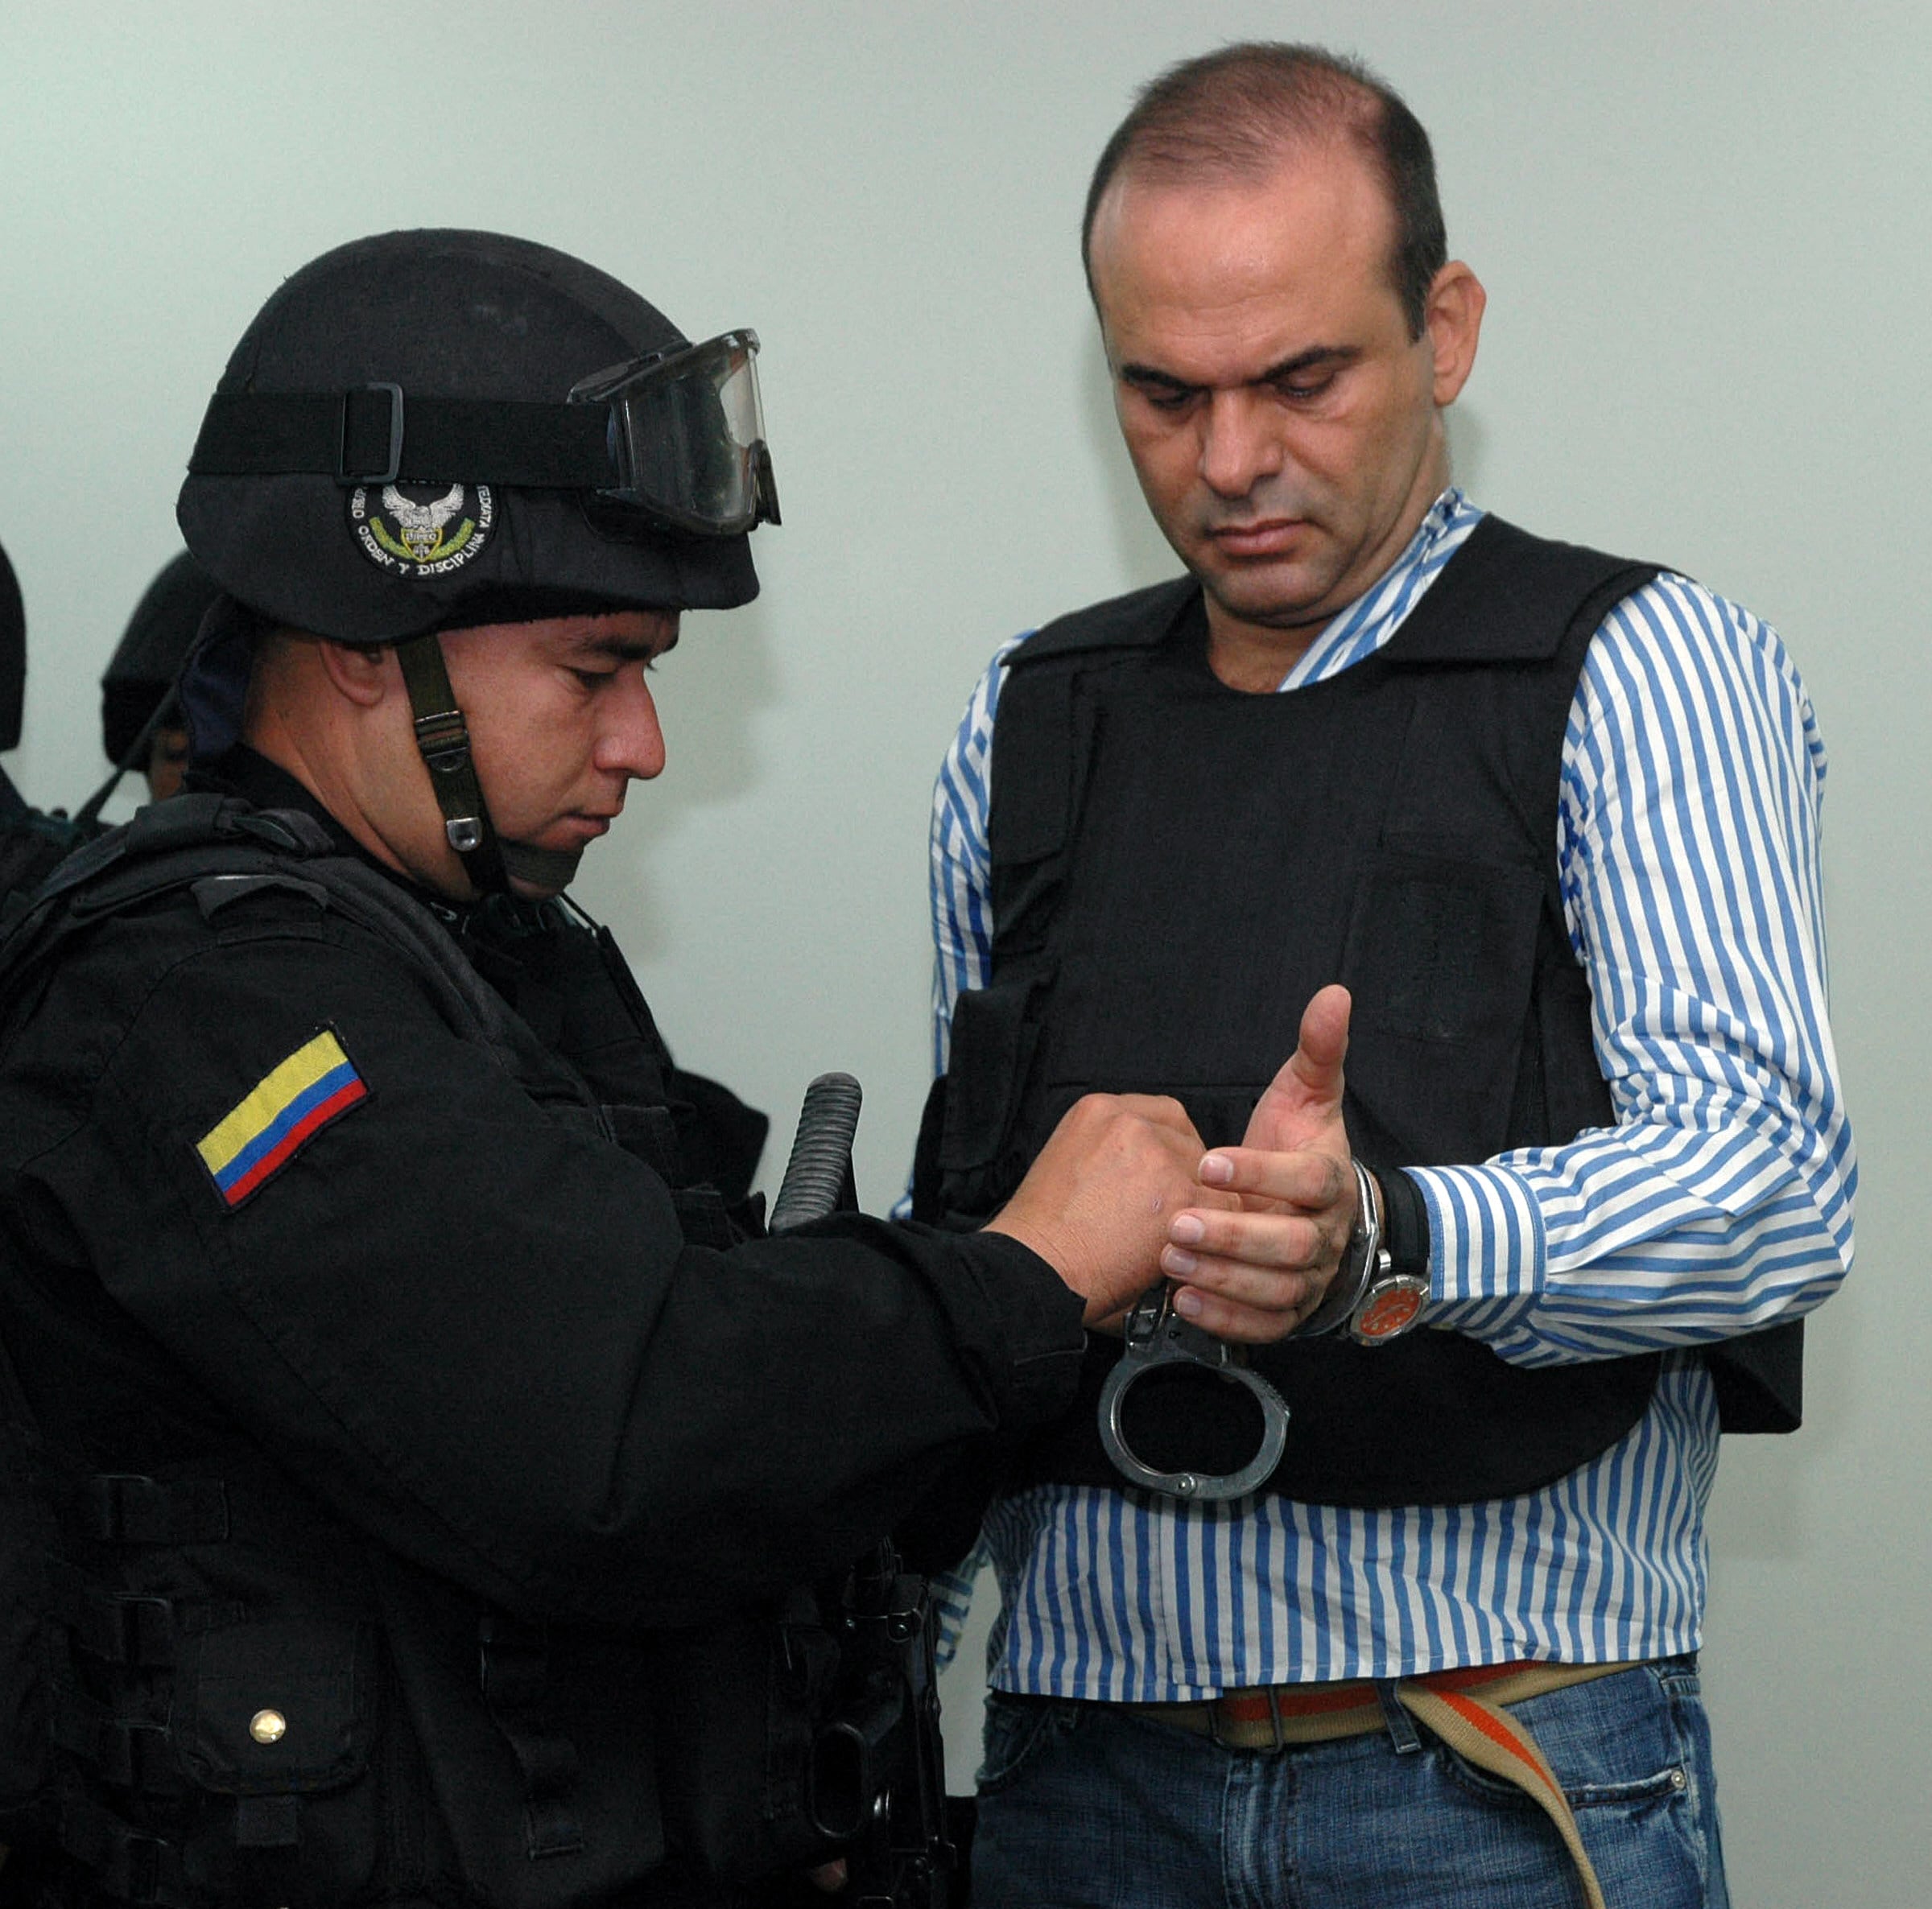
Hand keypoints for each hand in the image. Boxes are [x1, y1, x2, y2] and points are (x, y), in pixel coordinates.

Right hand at [984, 1093, 1235, 1323]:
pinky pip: (1223, 1209)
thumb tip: (1150, 1175)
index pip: (1161, 1115)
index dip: (1170, 1150)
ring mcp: (1157, 1154)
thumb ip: (1110, 1155)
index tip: (1168, 1176)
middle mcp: (1128, 1121)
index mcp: (1097, 1111)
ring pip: (1209, 1175)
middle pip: (1188, 1140)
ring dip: (1199, 1206)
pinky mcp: (1179, 1193)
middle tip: (1174, 1213)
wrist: (1035, 1270)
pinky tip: (1189, 1251)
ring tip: (1179, 1238)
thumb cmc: (1042, 1237)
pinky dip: (1212, 1234)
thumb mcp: (1067, 1165)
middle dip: (1186, 1178)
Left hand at [1161, 985, 1359, 1342]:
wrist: (1312, 1213)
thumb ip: (1317, 1051)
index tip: (1207, 1161)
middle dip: (1236, 1234)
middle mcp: (1328, 1236)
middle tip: (1177, 1221)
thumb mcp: (1307, 1096)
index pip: (1310, 1181)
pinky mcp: (1288, 1313)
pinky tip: (1185, 1300)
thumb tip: (1334, 994)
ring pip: (1277, 1288)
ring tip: (1169, 1258)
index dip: (1262, 1172)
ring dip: (1225, 1276)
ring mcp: (1310, 1278)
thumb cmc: (1299, 1147)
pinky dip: (1227, 1319)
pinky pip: (1265, 1327)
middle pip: (1294, 1244)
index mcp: (1332, 1181)